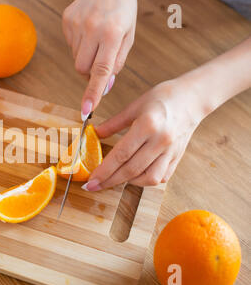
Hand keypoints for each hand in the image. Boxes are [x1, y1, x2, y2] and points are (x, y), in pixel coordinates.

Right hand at [62, 0, 136, 119]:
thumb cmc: (122, 11)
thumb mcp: (129, 36)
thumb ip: (117, 63)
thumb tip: (104, 86)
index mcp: (112, 34)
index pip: (101, 71)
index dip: (93, 92)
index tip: (87, 109)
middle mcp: (92, 29)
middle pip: (82, 69)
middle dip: (90, 72)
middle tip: (100, 59)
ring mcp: (76, 24)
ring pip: (76, 58)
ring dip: (86, 56)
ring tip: (96, 38)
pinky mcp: (67, 20)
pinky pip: (70, 45)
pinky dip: (79, 44)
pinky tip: (88, 30)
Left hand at [82, 79, 206, 189]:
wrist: (193, 98)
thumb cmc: (163, 98)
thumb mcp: (134, 106)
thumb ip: (114, 123)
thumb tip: (95, 134)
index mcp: (147, 125)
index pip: (121, 154)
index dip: (104, 170)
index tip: (91, 180)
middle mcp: (160, 141)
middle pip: (131, 169)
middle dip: (110, 181)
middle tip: (94, 186)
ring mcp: (171, 151)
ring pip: (148, 178)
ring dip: (129, 182)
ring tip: (115, 178)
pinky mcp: (177, 157)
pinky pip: (161, 177)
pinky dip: (146, 180)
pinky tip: (135, 175)